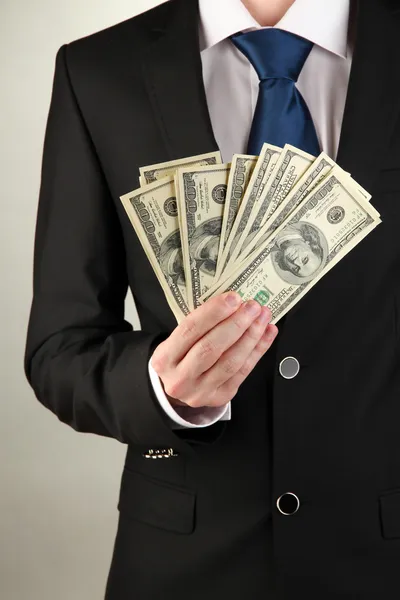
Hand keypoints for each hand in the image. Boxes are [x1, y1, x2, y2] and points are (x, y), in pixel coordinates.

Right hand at [151, 292, 277, 408]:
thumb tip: (232, 303)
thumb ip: (199, 326)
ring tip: (263, 318)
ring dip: (251, 336)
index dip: (214, 313)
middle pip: (211, 347)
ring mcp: (201, 391)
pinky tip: (267, 334)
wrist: (178, 389)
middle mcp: (181, 378)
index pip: (190, 330)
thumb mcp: (177, 341)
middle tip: (252, 307)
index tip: (233, 297)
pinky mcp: (220, 396)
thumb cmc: (180, 357)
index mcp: (165, 358)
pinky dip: (258, 350)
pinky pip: (243, 371)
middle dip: (236, 324)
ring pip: (231, 361)